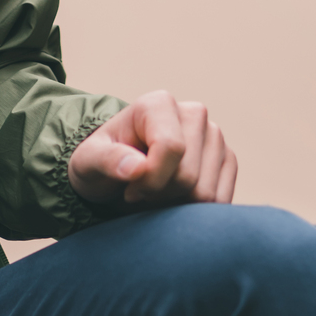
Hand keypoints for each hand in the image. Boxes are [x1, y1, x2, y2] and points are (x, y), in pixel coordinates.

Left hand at [68, 90, 237, 208]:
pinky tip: (175, 200)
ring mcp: (215, 136)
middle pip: (189, 176)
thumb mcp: (89, 161)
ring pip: (206, 193)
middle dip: (161, 196)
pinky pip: (221, 200)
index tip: (130, 188)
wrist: (118, 172)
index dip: (150, 180)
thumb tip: (136, 167)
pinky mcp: (227, 159)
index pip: (171, 147)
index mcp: (159, 104)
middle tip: (141, 192)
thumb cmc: (102, 163)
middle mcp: (194, 113)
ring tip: (156, 194)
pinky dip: (195, 211)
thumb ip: (107, 160)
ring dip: (176, 205)